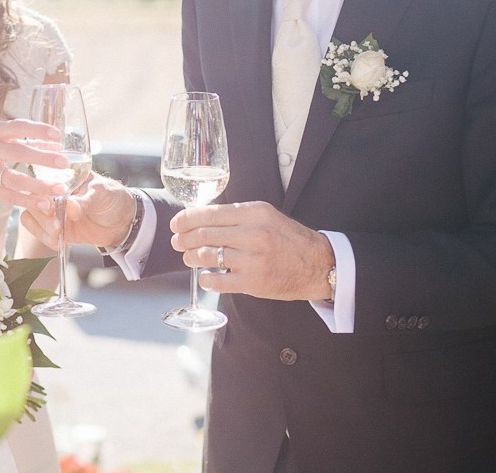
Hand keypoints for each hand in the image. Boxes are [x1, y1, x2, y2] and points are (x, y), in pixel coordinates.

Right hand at [0, 119, 67, 210]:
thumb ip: (20, 137)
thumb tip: (53, 143)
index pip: (17, 127)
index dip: (37, 130)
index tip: (58, 135)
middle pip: (18, 153)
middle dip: (43, 158)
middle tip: (64, 163)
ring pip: (15, 179)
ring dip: (39, 185)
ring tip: (59, 188)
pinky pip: (8, 195)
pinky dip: (26, 200)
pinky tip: (43, 203)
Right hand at [19, 173, 134, 248]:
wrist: (123, 220)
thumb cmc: (112, 197)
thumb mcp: (101, 194)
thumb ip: (84, 201)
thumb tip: (69, 207)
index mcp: (62, 177)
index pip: (41, 181)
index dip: (40, 195)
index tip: (50, 207)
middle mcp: (53, 193)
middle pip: (32, 201)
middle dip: (42, 215)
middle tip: (57, 225)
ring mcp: (53, 211)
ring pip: (31, 217)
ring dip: (42, 228)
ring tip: (59, 233)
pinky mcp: (56, 228)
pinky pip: (39, 232)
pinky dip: (44, 238)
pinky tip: (58, 241)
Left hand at [170, 200, 333, 300]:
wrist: (318, 265)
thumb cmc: (289, 239)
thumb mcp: (267, 216)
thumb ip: (238, 216)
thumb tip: (202, 218)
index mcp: (255, 213)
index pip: (211, 213)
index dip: (187, 219)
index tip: (176, 223)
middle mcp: (254, 234)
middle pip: (204, 235)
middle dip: (184, 239)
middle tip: (177, 242)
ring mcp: (253, 260)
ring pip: (207, 256)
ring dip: (191, 258)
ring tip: (188, 258)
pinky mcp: (253, 283)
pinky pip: (217, 281)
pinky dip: (205, 278)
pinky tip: (205, 276)